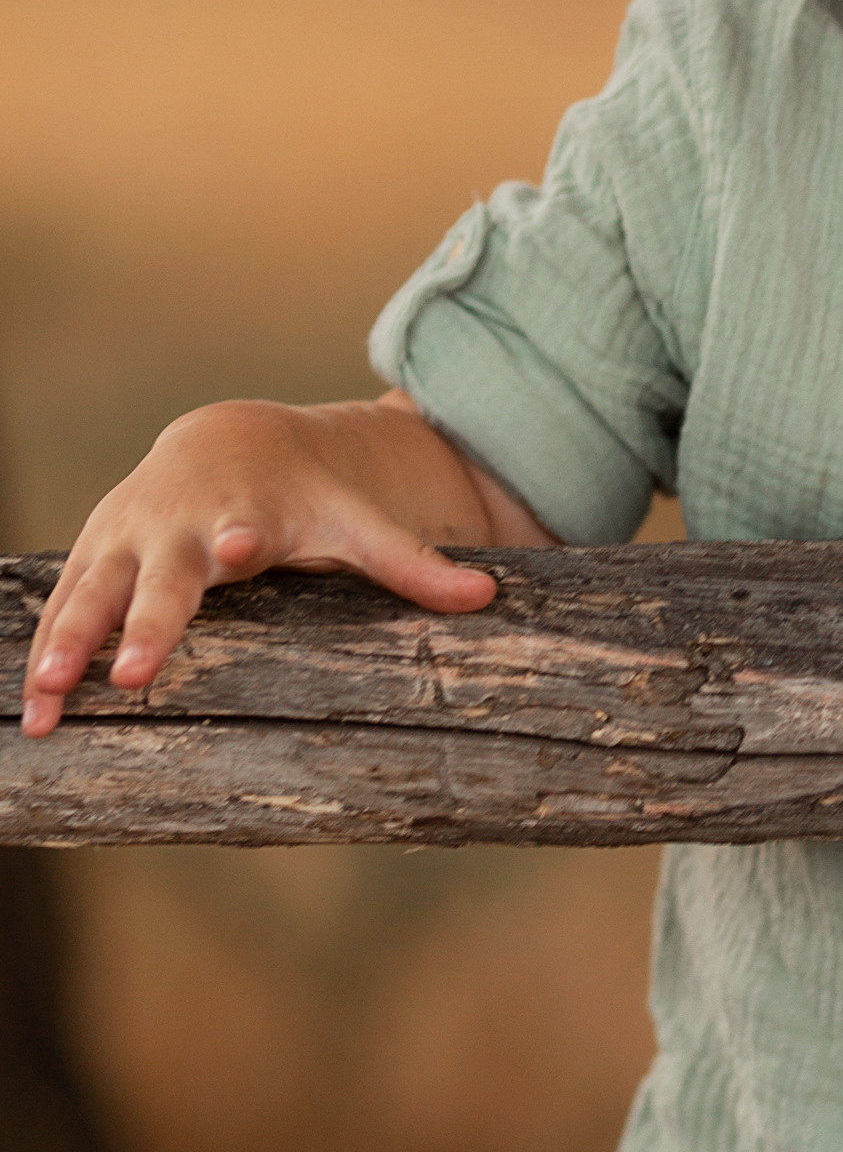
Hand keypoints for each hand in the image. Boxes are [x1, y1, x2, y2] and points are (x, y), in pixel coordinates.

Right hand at [19, 396, 507, 738]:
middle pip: (159, 580)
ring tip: (44, 708)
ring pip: (90, 597)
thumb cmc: (299, 497)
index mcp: (248, 517)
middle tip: (125, 675)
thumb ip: (413, 564)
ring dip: (65, 648)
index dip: (240, 539)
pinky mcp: (95, 554)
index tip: (236, 549)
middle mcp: (180, 527)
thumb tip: (489, 596)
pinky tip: (28, 711)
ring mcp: (128, 540)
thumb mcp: (354, 522)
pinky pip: (61, 604)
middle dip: (143, 623)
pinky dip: (41, 649)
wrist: (225, 441)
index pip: (244, 530)